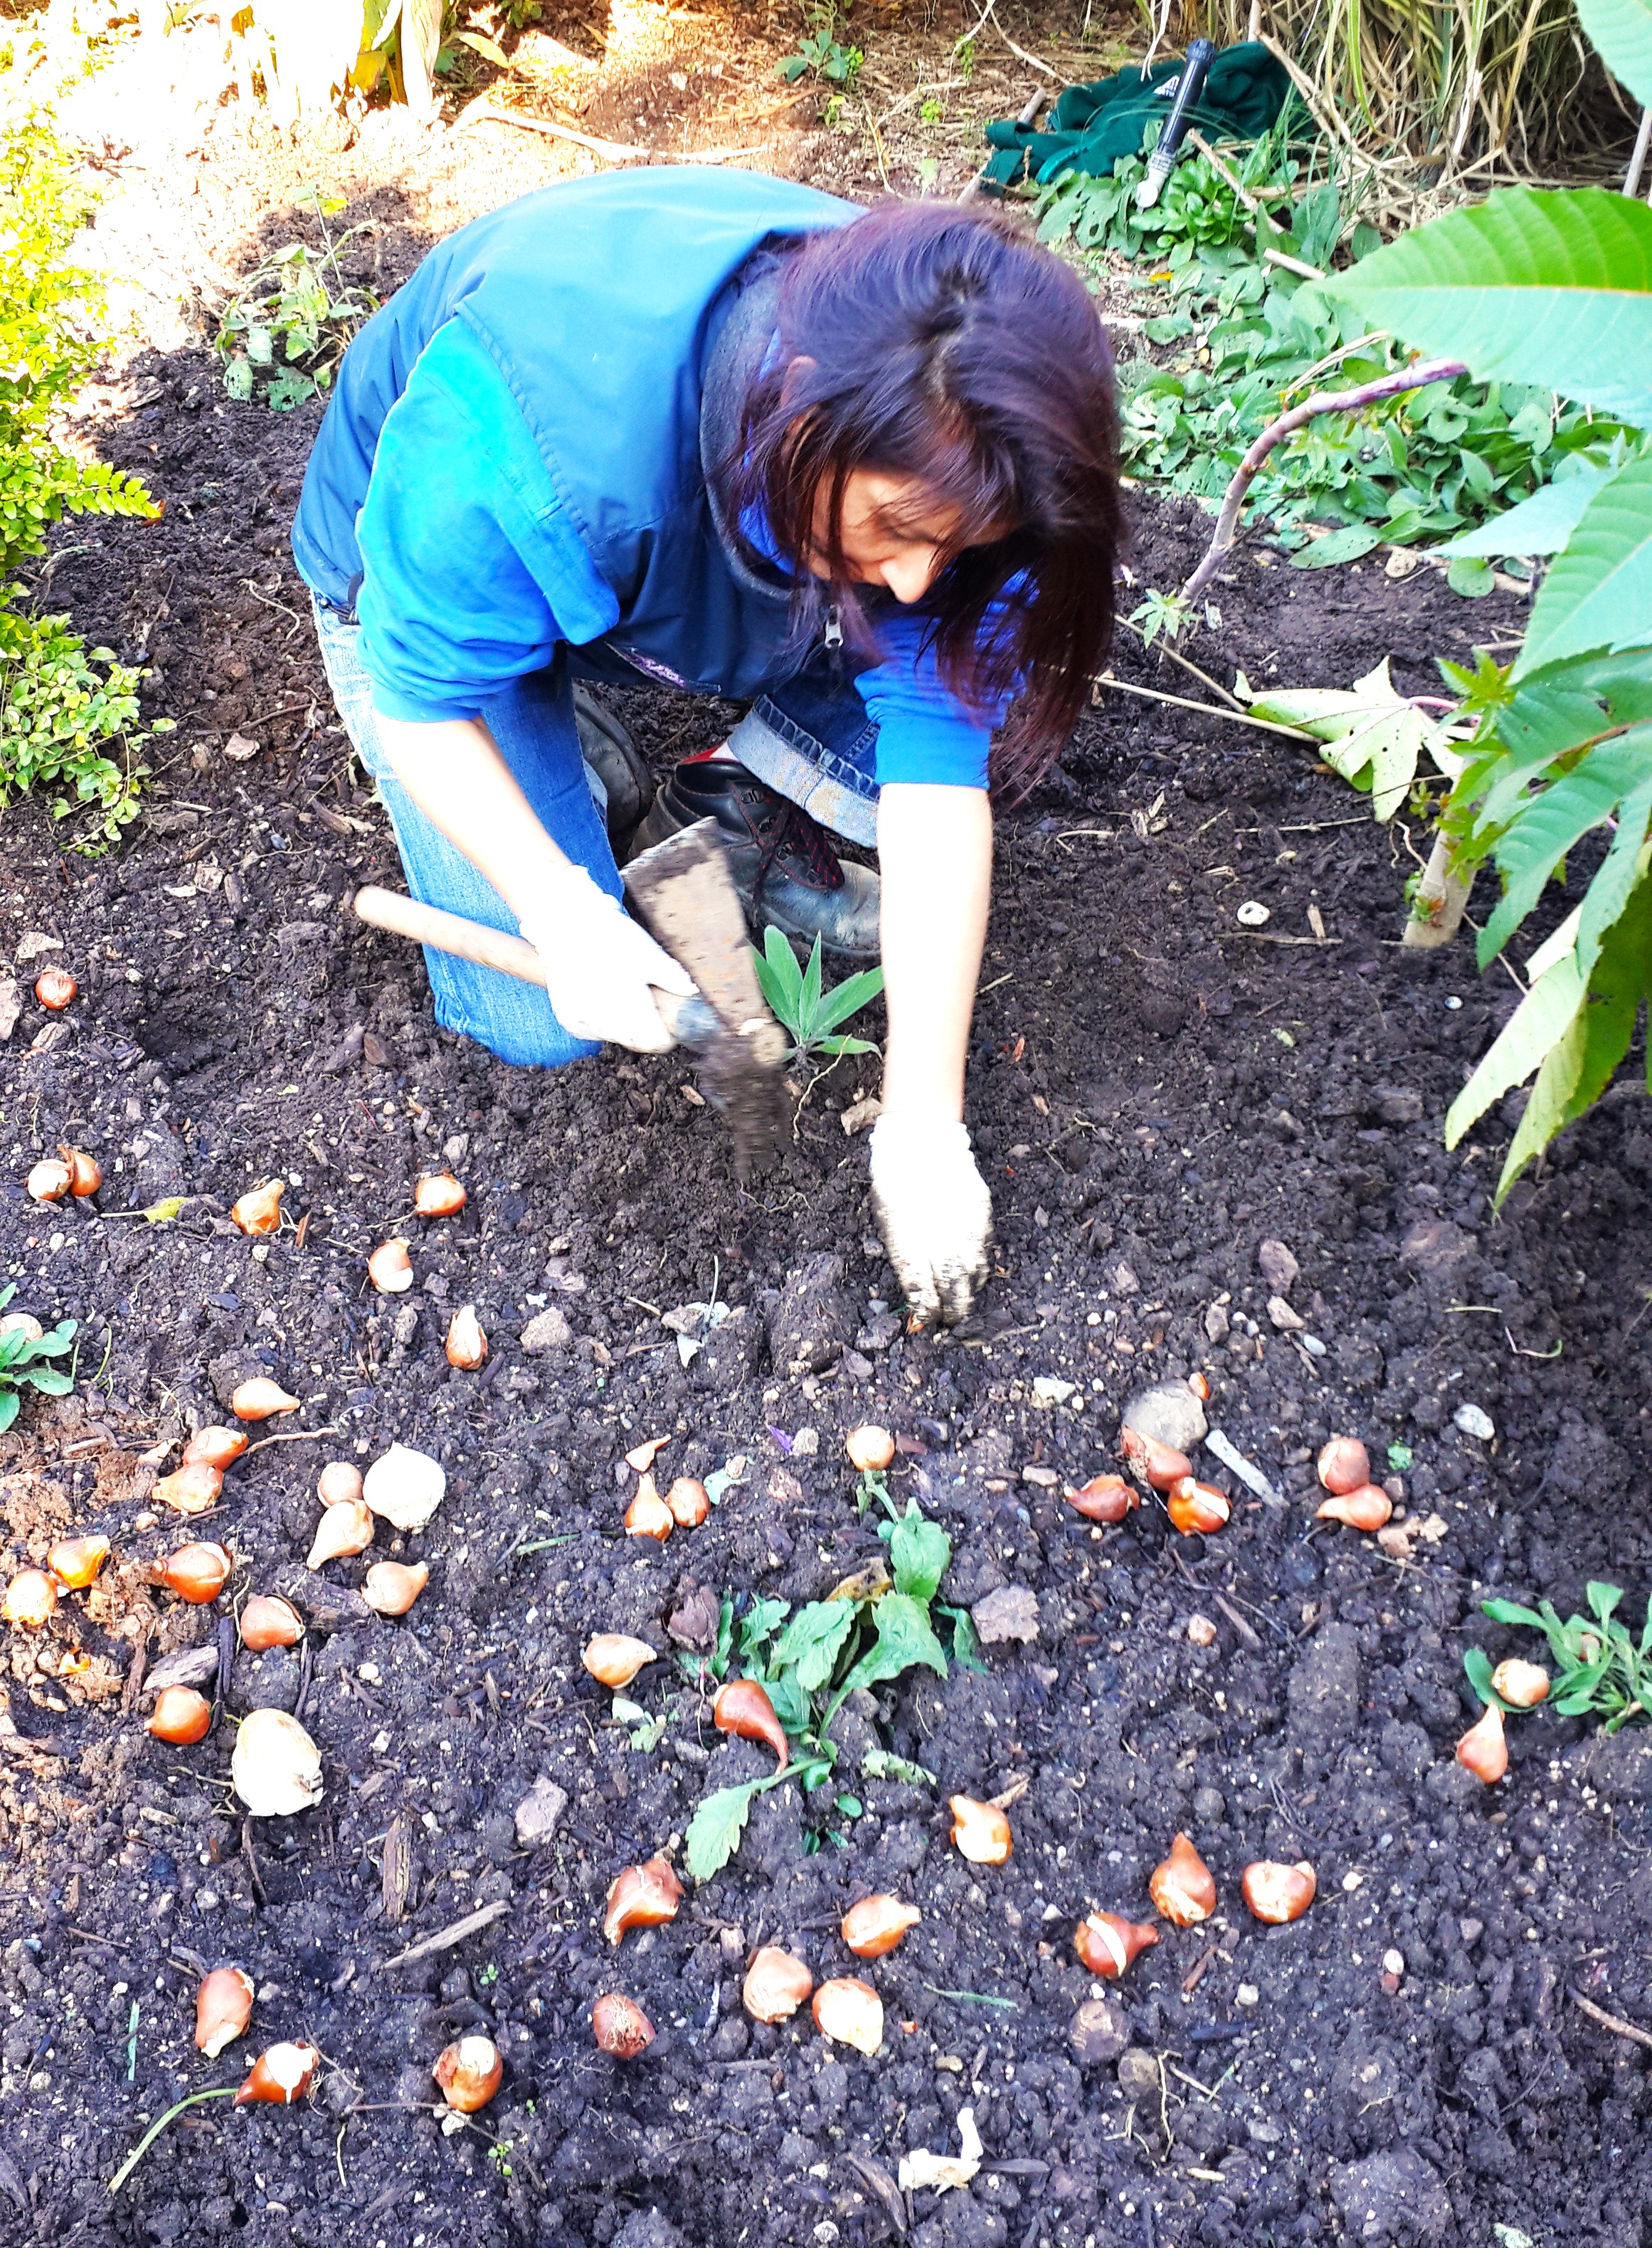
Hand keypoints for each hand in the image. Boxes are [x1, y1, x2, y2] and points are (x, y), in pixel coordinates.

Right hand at [518, 868, 694, 1053]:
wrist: (566, 926)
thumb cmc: (611, 937)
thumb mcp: (649, 953)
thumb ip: (673, 978)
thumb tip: (691, 994)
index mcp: (629, 1007)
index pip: (656, 1042)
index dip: (667, 1033)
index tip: (669, 1018)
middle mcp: (603, 1020)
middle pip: (636, 1042)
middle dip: (647, 1027)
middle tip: (646, 1001)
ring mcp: (583, 1022)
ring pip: (615, 1037)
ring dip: (624, 1024)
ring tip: (621, 992)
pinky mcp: (568, 1020)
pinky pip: (594, 1030)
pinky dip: (602, 1020)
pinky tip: (601, 995)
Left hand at [869, 1113, 992, 1327]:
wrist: (922, 1143)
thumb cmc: (894, 1183)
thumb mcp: (889, 1223)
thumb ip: (904, 1257)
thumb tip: (917, 1285)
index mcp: (911, 1250)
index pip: (923, 1296)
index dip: (925, 1314)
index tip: (923, 1322)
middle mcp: (942, 1246)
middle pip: (953, 1294)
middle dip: (951, 1313)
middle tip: (947, 1322)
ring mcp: (966, 1234)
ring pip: (974, 1278)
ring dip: (967, 1294)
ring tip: (960, 1302)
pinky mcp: (982, 1220)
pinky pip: (985, 1255)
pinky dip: (979, 1270)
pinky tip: (971, 1273)